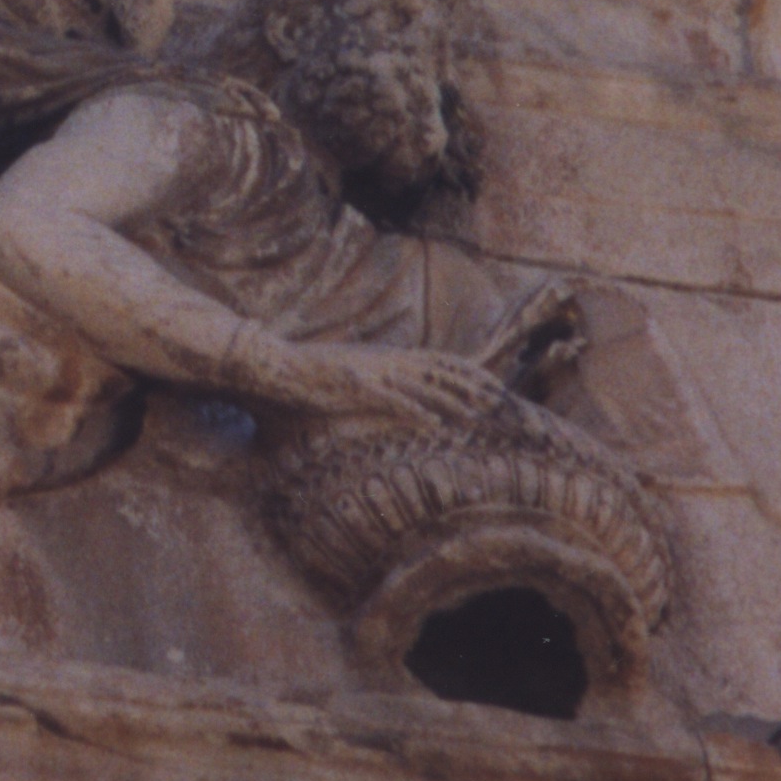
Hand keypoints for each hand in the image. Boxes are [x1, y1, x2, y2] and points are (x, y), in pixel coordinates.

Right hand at [269, 340, 508, 429]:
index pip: (438, 360)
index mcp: (388, 356)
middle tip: (500, 399)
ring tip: (477, 415)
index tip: (492, 384)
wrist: (280, 365)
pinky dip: (417, 412)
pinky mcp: (357, 387)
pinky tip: (435, 424)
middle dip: (471, 384)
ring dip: (452, 400)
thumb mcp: (352, 371)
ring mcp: (373, 372)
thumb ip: (376, 377)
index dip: (467, 372)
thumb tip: (394, 387)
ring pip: (423, 386)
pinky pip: (394, 401)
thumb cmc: (313, 373)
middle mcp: (386, 360)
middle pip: (439, 370)